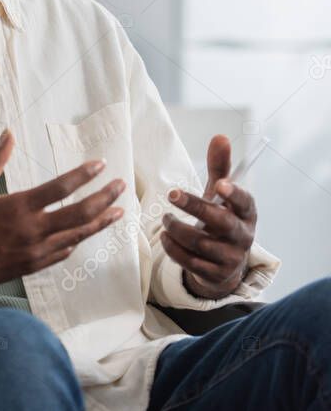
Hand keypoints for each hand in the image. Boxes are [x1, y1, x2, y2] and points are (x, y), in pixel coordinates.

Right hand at [0, 130, 125, 296]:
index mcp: (18, 207)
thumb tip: (7, 133)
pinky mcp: (32, 266)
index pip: (60, 188)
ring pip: (78, 235)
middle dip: (104, 198)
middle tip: (120, 186)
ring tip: (117, 211)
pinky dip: (76, 241)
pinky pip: (63, 253)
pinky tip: (83, 234)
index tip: (100, 164)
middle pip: (79, 213)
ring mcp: (35, 251)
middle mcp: (32, 230)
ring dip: (100, 222)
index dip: (83, 175)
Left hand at [161, 135, 255, 298]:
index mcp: (246, 213)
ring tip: (166, 219)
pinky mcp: (215, 274)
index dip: (234, 194)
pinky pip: (190, 262)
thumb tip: (220, 136)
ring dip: (177, 229)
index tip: (220, 185)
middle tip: (172, 194)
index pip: (245, 202)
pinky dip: (173, 248)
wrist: (225, 263)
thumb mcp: (221, 195)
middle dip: (196, 207)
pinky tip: (165, 237)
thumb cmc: (220, 219)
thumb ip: (220, 168)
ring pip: (201, 243)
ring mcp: (230, 257)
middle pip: (220, 222)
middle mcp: (242, 235)